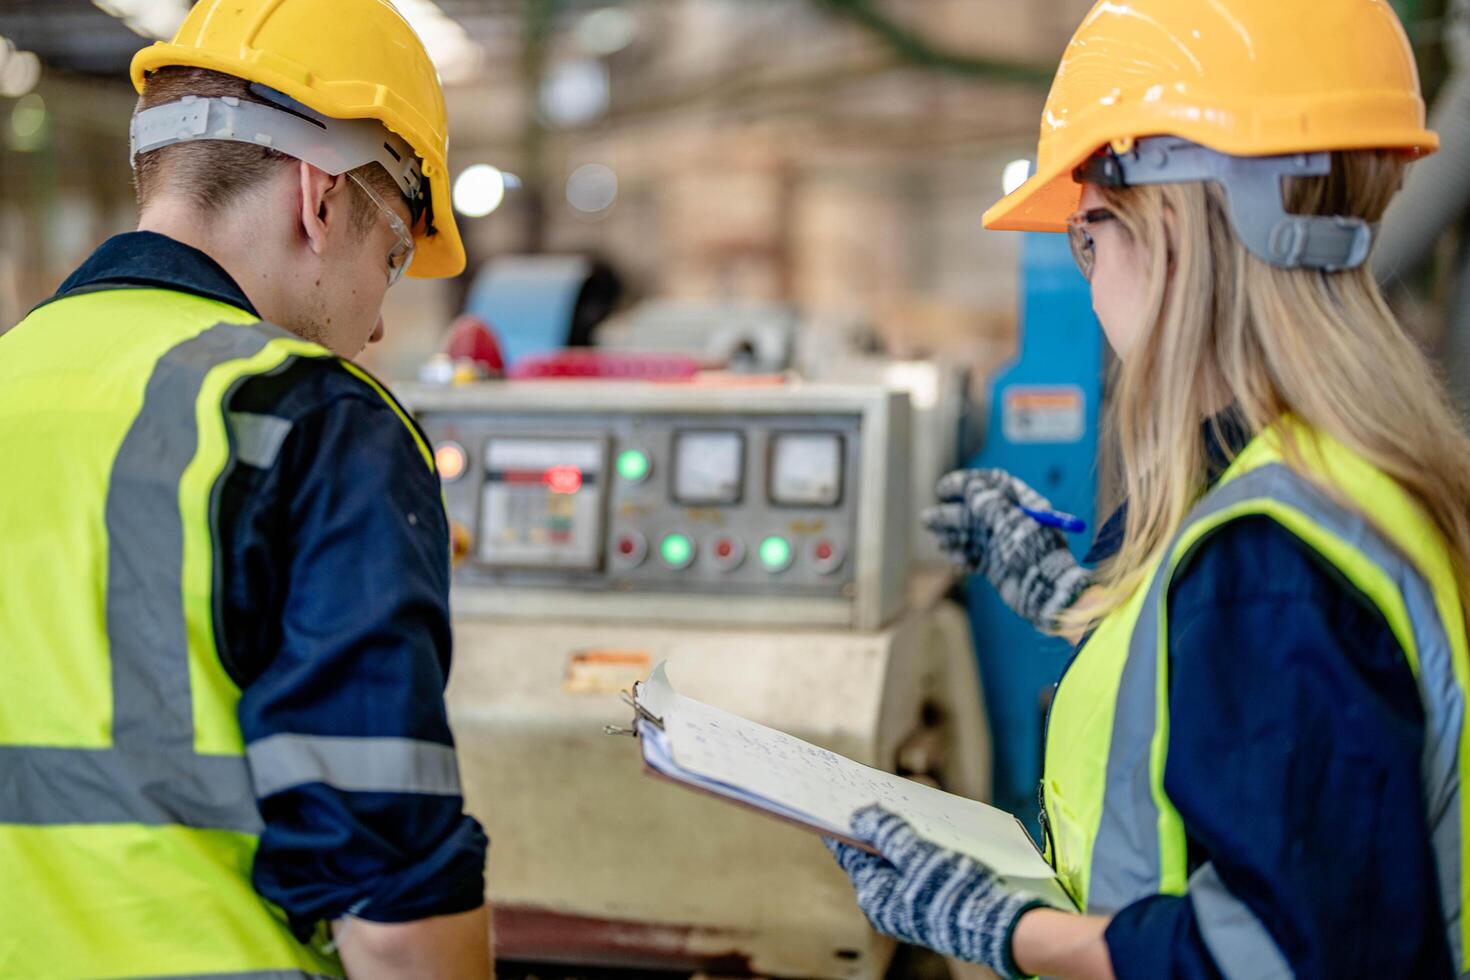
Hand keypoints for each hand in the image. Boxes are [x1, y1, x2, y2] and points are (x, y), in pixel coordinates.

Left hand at [825, 807, 1043, 977]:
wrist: (1001, 929)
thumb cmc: (958, 893)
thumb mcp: (920, 855)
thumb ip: (887, 833)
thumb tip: (859, 816)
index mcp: (876, 895)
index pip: (848, 852)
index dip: (843, 823)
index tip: (837, 798)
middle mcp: (886, 905)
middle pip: (870, 856)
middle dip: (871, 827)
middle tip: (870, 795)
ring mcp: (906, 908)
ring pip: (893, 863)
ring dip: (895, 838)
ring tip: (898, 808)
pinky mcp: (926, 906)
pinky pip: (912, 873)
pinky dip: (913, 852)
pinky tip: (924, 832)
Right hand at [922, 469, 1090, 630]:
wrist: (1046, 593)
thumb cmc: (1034, 553)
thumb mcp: (1012, 523)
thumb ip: (989, 503)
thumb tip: (970, 486)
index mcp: (1022, 505)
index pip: (991, 485)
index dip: (965, 484)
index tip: (943, 488)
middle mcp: (1010, 523)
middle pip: (974, 512)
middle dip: (950, 514)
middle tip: (927, 518)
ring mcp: (1002, 545)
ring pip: (970, 535)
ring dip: (951, 535)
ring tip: (937, 538)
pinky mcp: (996, 566)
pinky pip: (973, 557)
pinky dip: (962, 557)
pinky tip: (957, 559)